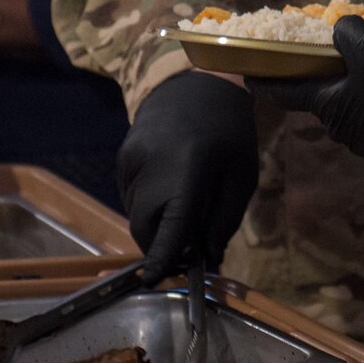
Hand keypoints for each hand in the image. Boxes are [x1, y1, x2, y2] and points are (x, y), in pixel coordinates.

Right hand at [117, 70, 258, 280]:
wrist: (198, 82)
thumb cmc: (229, 132)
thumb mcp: (241, 177)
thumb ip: (223, 221)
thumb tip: (206, 258)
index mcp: (188, 172)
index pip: (169, 228)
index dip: (162, 259)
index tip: (155, 280)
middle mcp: (151, 167)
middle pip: (143, 227)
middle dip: (161, 244)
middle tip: (187, 243)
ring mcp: (131, 160)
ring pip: (135, 213)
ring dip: (155, 222)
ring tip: (183, 203)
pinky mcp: (123, 156)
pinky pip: (130, 194)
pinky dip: (148, 203)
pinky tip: (169, 183)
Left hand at [251, 16, 363, 167]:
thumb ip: (349, 34)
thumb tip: (338, 28)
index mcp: (327, 104)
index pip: (284, 92)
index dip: (263, 81)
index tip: (247, 73)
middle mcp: (337, 125)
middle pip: (318, 96)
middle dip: (316, 76)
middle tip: (323, 53)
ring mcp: (359, 138)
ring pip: (344, 105)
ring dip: (345, 87)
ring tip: (362, 65)